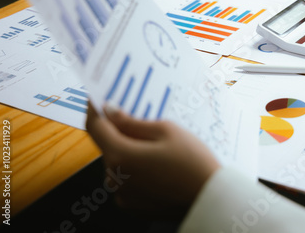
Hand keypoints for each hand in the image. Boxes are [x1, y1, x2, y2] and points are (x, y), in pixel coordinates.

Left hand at [85, 103, 219, 219]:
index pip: (95, 127)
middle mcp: (115, 178)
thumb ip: (133, 122)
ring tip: (156, 147)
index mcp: (120, 156)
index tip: (97, 99)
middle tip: (140, 121)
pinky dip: (135, 171)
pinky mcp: (132, 205)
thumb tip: (111, 112)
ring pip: (117, 164)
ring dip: (128, 152)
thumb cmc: (193, 163)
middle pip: (108, 146)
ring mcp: (123, 194)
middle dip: (119, 132)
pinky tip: (158, 166)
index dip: (94, 109)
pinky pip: (126, 181)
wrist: (210, 198)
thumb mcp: (166, 131)